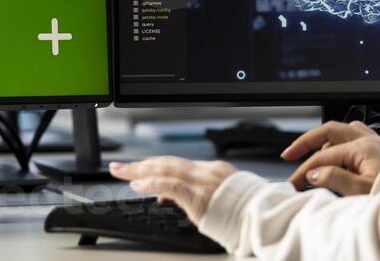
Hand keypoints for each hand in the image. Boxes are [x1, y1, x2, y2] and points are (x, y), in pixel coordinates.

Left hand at [109, 157, 236, 222]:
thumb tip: (166, 196)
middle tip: (119, 166)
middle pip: (165, 162)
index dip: (152, 166)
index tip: (137, 169)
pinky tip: (138, 185)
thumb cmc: (243, 211)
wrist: (260, 217)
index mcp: (210, 170)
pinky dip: (152, 183)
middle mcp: (204, 171)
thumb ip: (193, 194)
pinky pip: (171, 185)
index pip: (175, 165)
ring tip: (121, 172)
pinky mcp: (198, 195)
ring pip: (165, 169)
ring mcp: (201, 181)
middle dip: (140, 164)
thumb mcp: (219, 197)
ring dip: (139, 170)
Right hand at [281, 120, 379, 196]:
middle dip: (307, 141)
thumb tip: (313, 172)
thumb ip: (334, 178)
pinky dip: (341, 141)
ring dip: (325, 141)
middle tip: (290, 153)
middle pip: (330, 131)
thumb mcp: (361, 191)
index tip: (295, 182)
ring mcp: (376, 141)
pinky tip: (338, 152)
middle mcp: (369, 139)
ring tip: (314, 156)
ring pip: (343, 130)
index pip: (324, 155)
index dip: (305, 168)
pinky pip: (355, 135)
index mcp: (363, 147)